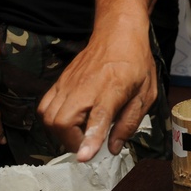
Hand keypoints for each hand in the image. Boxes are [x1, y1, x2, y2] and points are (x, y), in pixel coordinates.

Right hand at [38, 26, 156, 161]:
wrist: (118, 32)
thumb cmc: (135, 62)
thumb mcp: (146, 93)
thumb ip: (129, 122)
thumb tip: (113, 147)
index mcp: (113, 89)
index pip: (97, 118)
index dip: (90, 139)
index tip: (84, 157)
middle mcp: (86, 86)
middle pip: (62, 121)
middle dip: (72, 142)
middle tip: (88, 144)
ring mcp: (69, 83)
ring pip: (49, 117)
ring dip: (61, 133)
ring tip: (79, 133)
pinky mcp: (60, 81)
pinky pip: (45, 106)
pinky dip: (51, 119)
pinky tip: (68, 120)